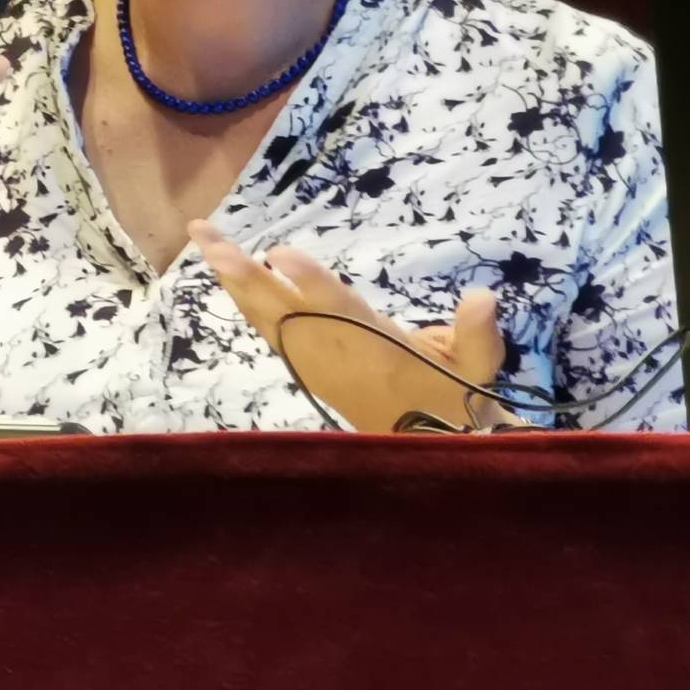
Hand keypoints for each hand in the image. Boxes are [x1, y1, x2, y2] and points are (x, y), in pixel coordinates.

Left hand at [187, 221, 514, 432]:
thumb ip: (478, 335)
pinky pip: (268, 329)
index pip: (338, 311)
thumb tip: (484, 297)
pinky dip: (245, 300)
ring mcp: (314, 361)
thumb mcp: (477, 369)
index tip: (280, 255)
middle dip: (246, 276)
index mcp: (374, 349)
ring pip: (267, 316)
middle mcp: (334, 354)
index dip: (310, 283)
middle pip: (284, 310)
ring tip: (205, 241)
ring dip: (235, 280)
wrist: (428, 447)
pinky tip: (223, 274)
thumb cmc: (454, 397)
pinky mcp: (306, 365)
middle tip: (212, 242)